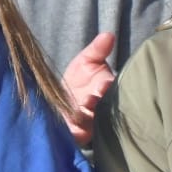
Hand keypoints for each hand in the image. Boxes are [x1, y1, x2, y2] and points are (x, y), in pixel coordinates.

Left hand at [61, 32, 116, 147]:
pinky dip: (75, 132)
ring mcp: (91, 124)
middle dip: (97, 104)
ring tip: (77, 112)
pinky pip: (78, 136)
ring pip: (92, 123)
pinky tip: (68, 126)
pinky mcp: (78, 136)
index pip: (111, 89)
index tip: (103, 84)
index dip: (107, 87)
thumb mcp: (86, 61)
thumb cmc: (78, 80)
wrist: (60, 100)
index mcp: (106, 90)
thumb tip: (108, 34)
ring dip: (85, 118)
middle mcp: (101, 108)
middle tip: (90, 99)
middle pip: (104, 109)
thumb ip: (97, 50)